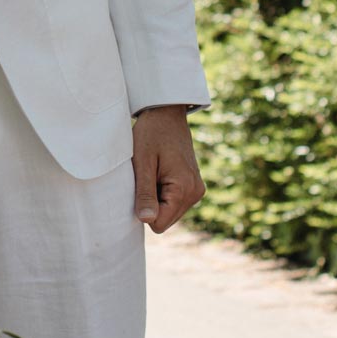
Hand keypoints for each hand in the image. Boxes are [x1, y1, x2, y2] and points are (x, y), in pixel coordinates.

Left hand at [132, 105, 204, 233]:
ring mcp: (196, 190)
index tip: (140, 184)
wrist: (167, 113)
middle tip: (146, 175)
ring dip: (156, 197)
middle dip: (151, 203)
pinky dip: (162, 192)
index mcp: (184, 189)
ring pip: (169, 212)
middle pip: (165, 219)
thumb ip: (145, 193)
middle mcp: (196, 193)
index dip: (144, 209)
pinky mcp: (193, 186)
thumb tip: (147, 221)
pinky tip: (159, 172)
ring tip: (153, 172)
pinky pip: (173, 202)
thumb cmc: (151, 133)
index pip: (159, 224)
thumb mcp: (142, 162)